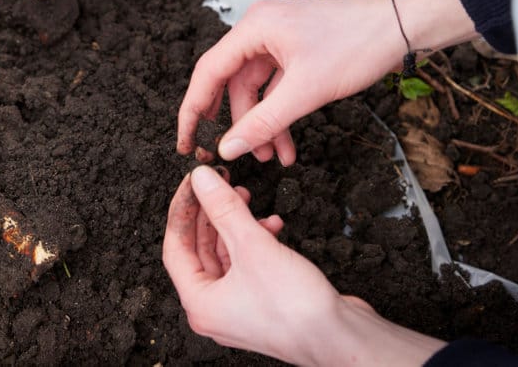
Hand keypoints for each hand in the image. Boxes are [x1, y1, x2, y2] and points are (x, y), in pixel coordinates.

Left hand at [164, 166, 444, 365]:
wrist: (341, 340)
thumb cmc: (294, 306)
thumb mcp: (253, 246)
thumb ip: (224, 208)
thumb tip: (200, 178)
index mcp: (199, 303)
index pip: (175, 247)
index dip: (182, 210)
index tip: (193, 182)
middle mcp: (214, 309)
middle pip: (200, 249)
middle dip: (211, 213)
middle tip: (220, 183)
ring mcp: (239, 307)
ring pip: (227, 254)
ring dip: (236, 224)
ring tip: (246, 196)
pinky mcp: (263, 302)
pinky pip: (248, 264)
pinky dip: (256, 241)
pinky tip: (273, 224)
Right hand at [178, 0, 404, 164]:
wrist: (403, 27)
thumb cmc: (357, 44)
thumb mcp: (306, 91)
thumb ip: (263, 122)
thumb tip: (228, 149)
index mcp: (253, 28)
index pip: (208, 73)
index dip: (193, 110)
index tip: (187, 142)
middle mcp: (259, 30)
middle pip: (232, 84)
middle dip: (238, 124)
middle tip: (232, 156)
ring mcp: (279, 40)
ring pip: (257, 90)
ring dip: (264, 124)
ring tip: (274, 157)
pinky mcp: (297, 51)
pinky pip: (277, 87)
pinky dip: (280, 114)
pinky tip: (287, 143)